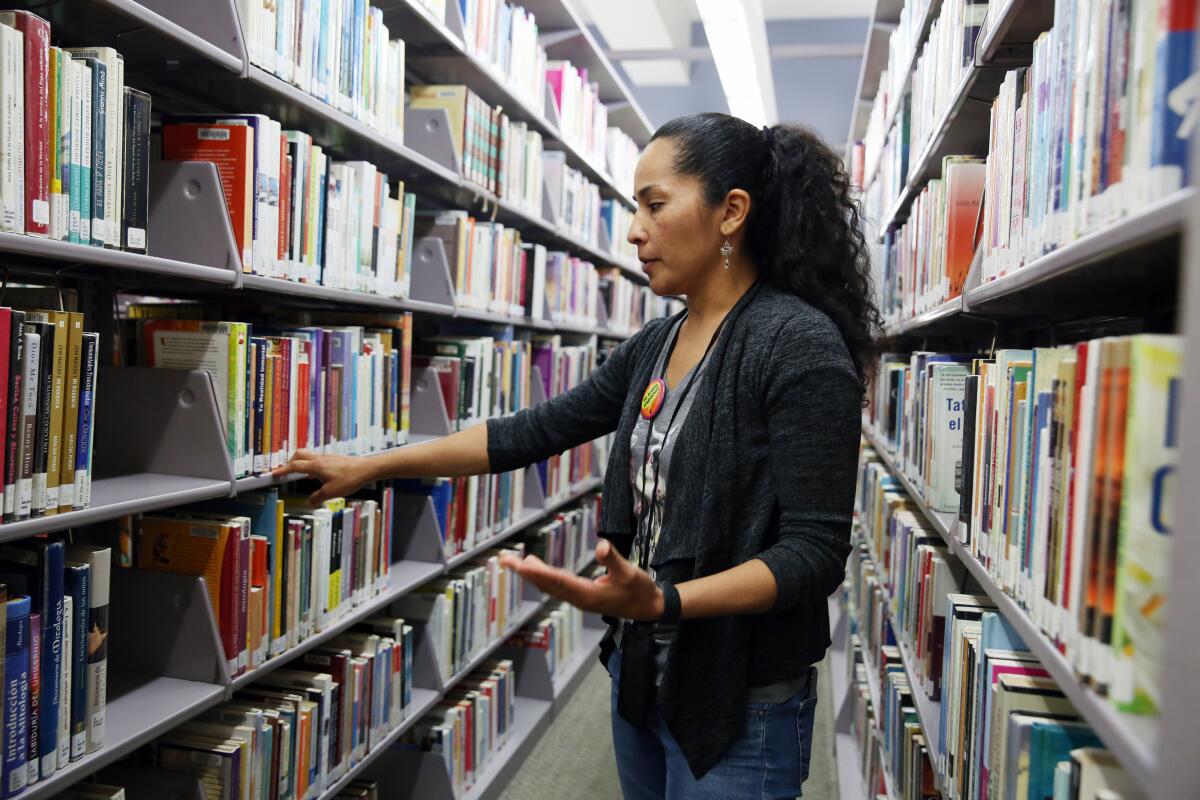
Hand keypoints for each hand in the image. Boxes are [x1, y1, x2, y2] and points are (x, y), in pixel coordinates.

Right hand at [272, 449, 374, 505]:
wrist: (367, 468)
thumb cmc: (350, 478)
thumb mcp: (332, 492)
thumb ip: (317, 497)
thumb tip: (308, 502)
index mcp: (316, 466)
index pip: (294, 466)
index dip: (283, 470)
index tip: (274, 473)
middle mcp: (320, 459)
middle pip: (299, 455)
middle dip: (289, 462)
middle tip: (284, 470)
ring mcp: (327, 459)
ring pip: (309, 457)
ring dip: (301, 464)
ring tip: (297, 473)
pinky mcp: (334, 460)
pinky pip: (317, 461)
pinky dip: (311, 466)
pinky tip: (315, 476)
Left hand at [499, 539, 665, 620]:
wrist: (649, 608)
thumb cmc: (640, 590)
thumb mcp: (630, 572)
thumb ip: (614, 560)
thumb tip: (601, 545)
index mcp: (587, 595)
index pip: (558, 581)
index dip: (539, 572)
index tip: (521, 565)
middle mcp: (579, 599)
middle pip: (547, 584)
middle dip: (525, 572)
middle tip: (505, 560)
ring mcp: (579, 599)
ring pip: (549, 586)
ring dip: (531, 574)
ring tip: (515, 562)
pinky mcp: (582, 597)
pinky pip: (556, 586)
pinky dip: (543, 577)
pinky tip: (536, 568)